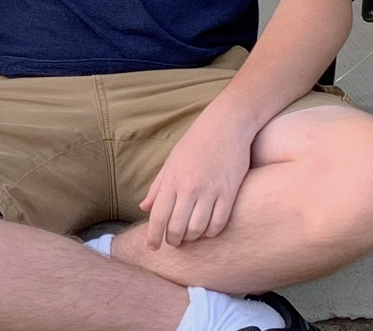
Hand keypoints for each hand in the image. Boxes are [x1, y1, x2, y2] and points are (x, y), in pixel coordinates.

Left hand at [139, 119, 253, 249]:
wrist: (226, 125)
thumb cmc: (196, 142)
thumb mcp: (171, 162)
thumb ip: (157, 187)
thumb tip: (143, 208)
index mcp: (172, 181)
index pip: (157, 217)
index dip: (153, 237)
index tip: (153, 247)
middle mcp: (189, 188)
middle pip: (177, 228)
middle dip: (173, 240)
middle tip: (174, 242)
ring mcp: (210, 191)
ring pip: (197, 229)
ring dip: (192, 238)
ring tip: (190, 236)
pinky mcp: (229, 192)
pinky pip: (219, 223)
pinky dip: (211, 232)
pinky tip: (208, 229)